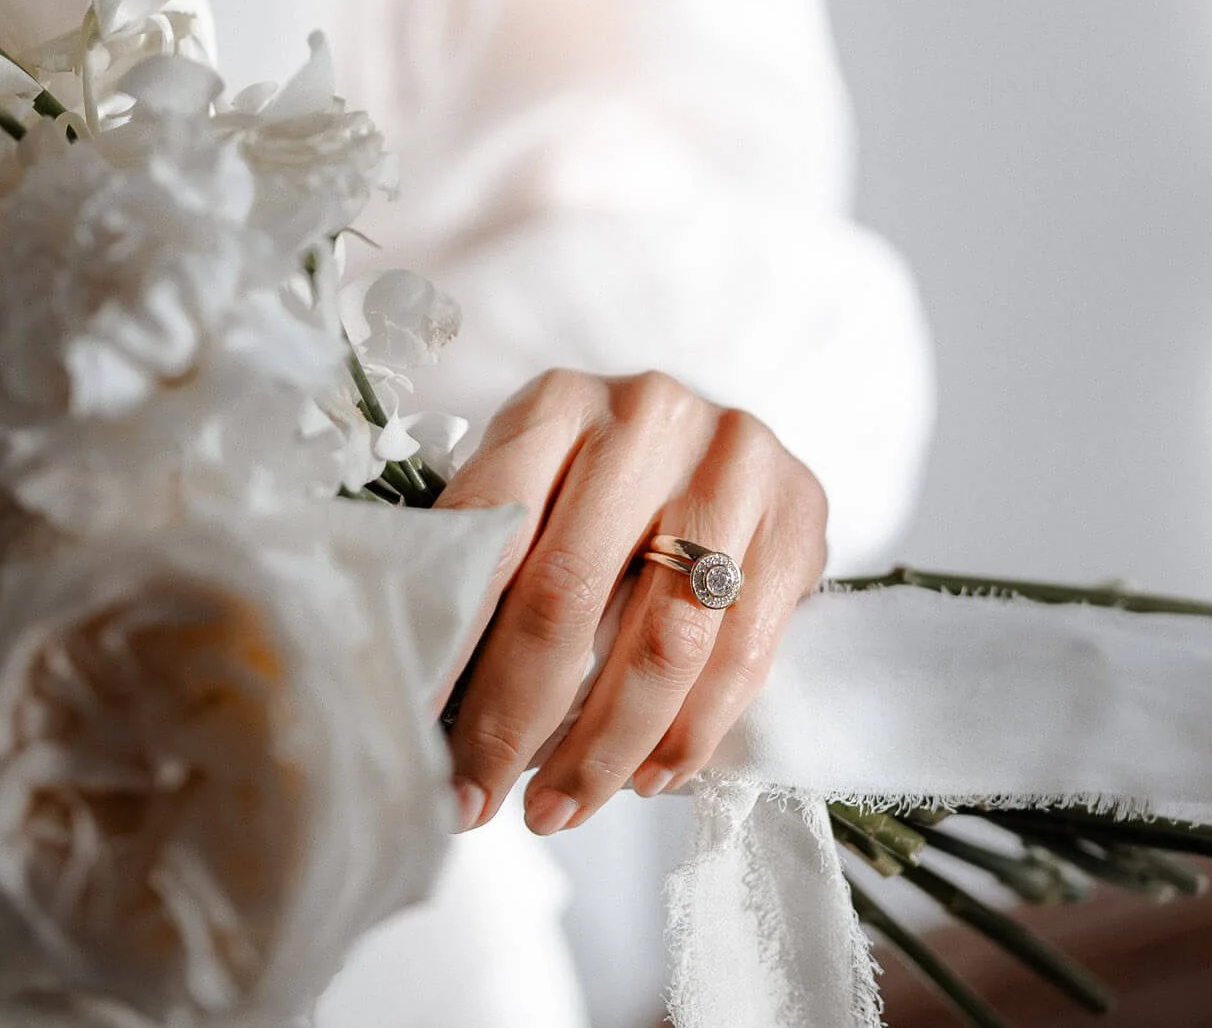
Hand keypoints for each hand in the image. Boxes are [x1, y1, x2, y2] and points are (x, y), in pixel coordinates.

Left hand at [434, 369, 826, 836]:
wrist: (718, 439)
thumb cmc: (599, 481)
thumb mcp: (533, 487)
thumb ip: (485, 561)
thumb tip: (426, 697)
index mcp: (559, 401)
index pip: (490, 529)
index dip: (448, 639)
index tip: (413, 732)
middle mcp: (647, 415)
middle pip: (568, 592)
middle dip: (514, 718)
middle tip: (474, 802)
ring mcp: (734, 459)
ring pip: (662, 641)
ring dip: (603, 750)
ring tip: (557, 810)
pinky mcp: (798, 512)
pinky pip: (742, 654)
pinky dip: (690, 735)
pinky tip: (646, 778)